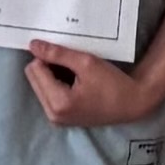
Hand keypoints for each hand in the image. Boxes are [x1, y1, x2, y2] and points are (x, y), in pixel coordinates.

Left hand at [22, 41, 164, 129]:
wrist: (132, 103)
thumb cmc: (113, 83)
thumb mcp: (86, 63)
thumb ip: (57, 53)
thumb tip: (32, 45)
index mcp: (58, 102)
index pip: (35, 69)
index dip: (48, 56)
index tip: (66, 55)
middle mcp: (53, 114)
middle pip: (33, 78)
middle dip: (47, 66)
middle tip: (71, 63)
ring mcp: (56, 119)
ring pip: (39, 85)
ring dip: (51, 75)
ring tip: (75, 74)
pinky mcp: (60, 119)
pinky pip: (48, 94)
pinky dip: (56, 84)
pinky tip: (75, 82)